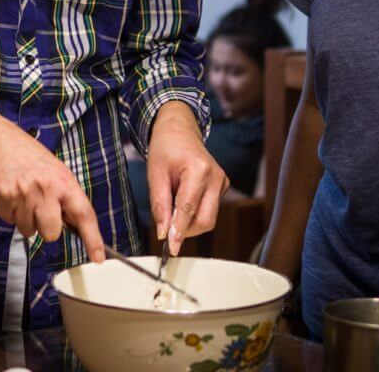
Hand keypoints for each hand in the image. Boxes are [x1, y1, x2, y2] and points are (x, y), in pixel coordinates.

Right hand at [0, 123, 105, 261]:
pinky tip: (11, 194)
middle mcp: (45, 189)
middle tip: (40, 208)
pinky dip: (11, 212)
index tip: (98, 258)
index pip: (84, 215)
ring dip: (26, 219)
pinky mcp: (3, 198)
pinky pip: (10, 221)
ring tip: (23, 196)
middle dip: (46, 227)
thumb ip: (66, 198)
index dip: (93, 239)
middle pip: (52, 233)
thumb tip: (75, 226)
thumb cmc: (32, 159)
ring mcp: (22, 194)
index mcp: (64, 182)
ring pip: (29, 231)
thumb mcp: (58, 172)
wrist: (0, 142)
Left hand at [146, 102, 227, 254]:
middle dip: (186, 230)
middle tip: (166, 226)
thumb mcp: (155, 174)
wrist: (180, 129)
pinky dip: (194, 212)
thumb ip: (159, 204)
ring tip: (173, 202)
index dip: (179, 231)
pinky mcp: (223, 187)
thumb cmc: (166, 147)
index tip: (170, 248)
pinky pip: (210, 209)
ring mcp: (223, 182)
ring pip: (209, 218)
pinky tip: (183, 197)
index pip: (188, 209)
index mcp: (199, 170)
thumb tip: (163, 233)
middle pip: (205, 220)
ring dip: (189, 221)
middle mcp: (216, 177)